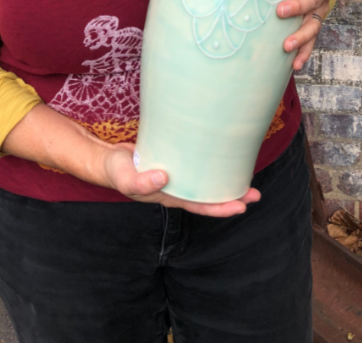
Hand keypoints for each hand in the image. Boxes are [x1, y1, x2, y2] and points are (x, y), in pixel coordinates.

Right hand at [102, 143, 260, 216]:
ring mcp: (177, 172)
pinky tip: (221, 154)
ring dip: (225, 178)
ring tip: (246, 175)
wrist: (107, 159)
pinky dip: (210, 162)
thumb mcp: (124, 178)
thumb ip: (140, 182)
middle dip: (232, 196)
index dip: (220, 207)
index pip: (199, 205)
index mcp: (169, 195)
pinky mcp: (174, 156)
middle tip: (255, 193)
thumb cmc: (116, 171)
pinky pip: (197, 162)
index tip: (241, 207)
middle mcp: (177, 186)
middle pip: (208, 194)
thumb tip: (164, 178)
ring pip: (205, 179)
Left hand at [277, 0, 333, 71]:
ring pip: (313, 25)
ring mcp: (318, 11)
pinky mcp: (313, 25)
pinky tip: (294, 66)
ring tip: (287, 47)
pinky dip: (304, 54)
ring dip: (302, 37)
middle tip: (280, 12)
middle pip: (313, 1)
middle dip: (297, 7)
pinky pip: (311, 41)